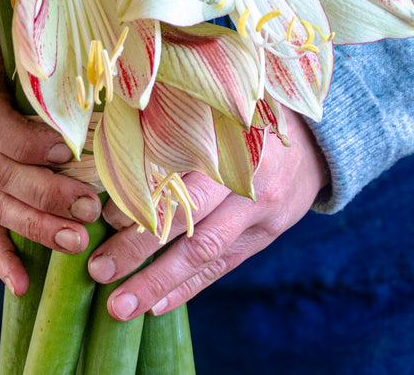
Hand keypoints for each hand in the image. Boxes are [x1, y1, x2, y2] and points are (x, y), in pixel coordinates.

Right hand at [0, 31, 101, 295]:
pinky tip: (23, 285)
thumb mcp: (13, 51)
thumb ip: (42, 69)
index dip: (28, 142)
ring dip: (37, 228)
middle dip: (46, 194)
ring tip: (78, 241)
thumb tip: (99, 74)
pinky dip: (2, 259)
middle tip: (90, 207)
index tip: (67, 150)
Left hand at [86, 109, 329, 320]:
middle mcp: (247, 183)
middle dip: (140, 251)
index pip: (183, 176)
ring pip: (205, 255)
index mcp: (232, 143)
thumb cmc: (251, 115)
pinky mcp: (263, 238)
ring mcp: (259, 215)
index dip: (144, 200)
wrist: (316, 143)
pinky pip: (222, 268)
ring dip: (159, 283)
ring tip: (120, 306)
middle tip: (98, 270)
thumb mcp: (223, 107)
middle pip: (191, 223)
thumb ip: (182, 119)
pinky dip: (188, 289)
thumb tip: (117, 132)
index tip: (104, 214)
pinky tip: (156, 306)